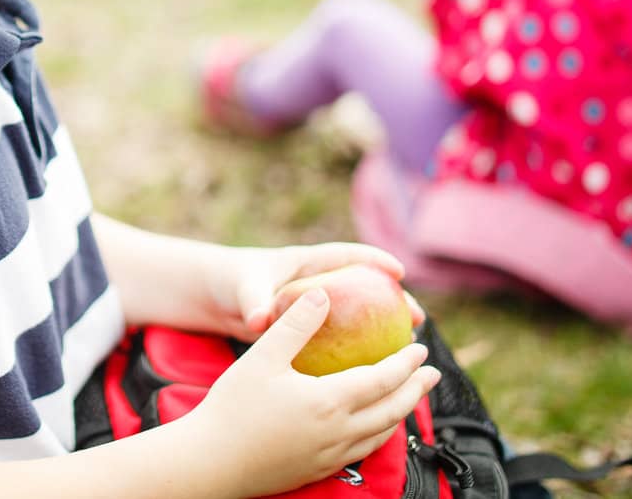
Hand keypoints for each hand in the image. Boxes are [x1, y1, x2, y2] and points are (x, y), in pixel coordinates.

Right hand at [184, 288, 440, 497]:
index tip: (421, 346)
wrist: (210, 464)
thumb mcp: (261, 357)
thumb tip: (323, 294)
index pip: (382, 380)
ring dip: (401, 413)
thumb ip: (295, 325)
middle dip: (415, 390)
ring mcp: (330, 456)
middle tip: (432, 372)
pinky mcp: (318, 469)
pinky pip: (362, 449)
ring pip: (380, 434)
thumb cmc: (233, 407)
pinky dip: (379, 433)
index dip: (405, 363)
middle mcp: (338, 433)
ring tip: (409, 397)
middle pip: (392, 410)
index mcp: (329, 402)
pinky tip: (372, 426)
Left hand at [212, 241, 421, 339]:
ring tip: (409, 348)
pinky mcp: (311, 331)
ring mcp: (317, 308)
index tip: (398, 271)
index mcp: (307, 264)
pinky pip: (342, 340)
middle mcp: (318, 284)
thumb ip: (253, 301)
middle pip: (365, 288)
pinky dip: (358, 353)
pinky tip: (375, 376)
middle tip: (417, 317)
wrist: (214, 299)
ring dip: (384, 329)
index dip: (374, 259)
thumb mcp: (243, 288)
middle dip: (394, 299)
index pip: (347, 255)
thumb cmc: (230, 281)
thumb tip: (259, 320)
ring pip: (359, 316)